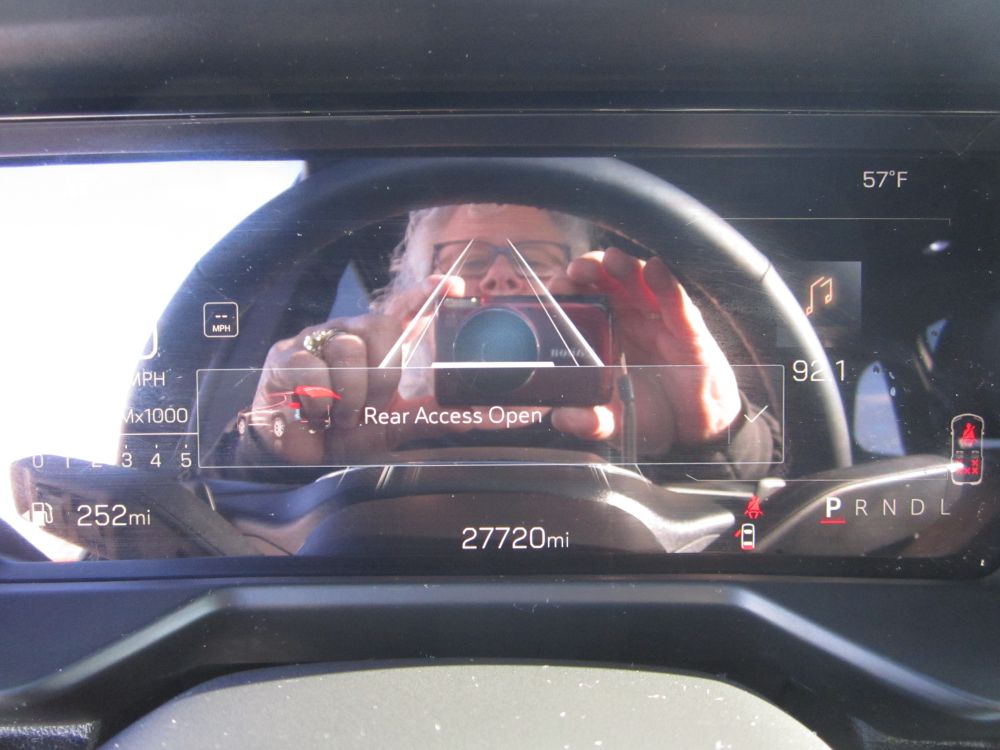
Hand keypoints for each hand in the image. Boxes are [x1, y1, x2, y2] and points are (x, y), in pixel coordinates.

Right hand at [251, 275, 468, 463]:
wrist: (304, 457)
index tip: (453, 287)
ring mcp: (315, 341)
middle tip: (370, 408)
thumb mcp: (395, 425)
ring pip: (347, 349)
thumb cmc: (349, 432)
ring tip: (341, 416)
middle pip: (381, 327)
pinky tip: (315, 414)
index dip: (426, 293)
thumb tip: (488, 418)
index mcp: (376, 345)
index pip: (402, 308)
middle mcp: (348, 333)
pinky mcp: (284, 357)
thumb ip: (436, 417)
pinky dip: (319, 401)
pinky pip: (311, 368)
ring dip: (350, 396)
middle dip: (383, 376)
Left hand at [546, 247, 740, 455]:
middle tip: (576, 271)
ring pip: (639, 281)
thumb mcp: (614, 421)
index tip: (555, 287)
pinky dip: (665, 284)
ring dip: (624, 267)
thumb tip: (561, 419)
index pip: (580, 299)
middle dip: (589, 269)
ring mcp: (657, 319)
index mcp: (603, 332)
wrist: (694, 428)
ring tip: (610, 260)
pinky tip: (655, 270)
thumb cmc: (651, 412)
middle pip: (605, 280)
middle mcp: (628, 318)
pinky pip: (676, 301)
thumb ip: (589, 421)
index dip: (567, 288)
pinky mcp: (687, 329)